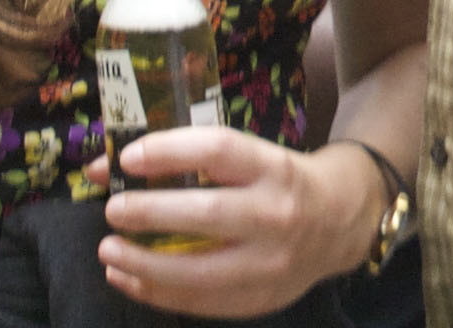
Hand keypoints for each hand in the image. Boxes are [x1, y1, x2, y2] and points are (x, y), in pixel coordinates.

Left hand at [96, 127, 383, 315]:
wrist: (344, 222)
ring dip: (142, 262)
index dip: (169, 151)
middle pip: (206, 213)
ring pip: (196, 271)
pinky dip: (154, 291)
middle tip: (113, 210)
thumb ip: (194, 162)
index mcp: (277, 169)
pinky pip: (197, 301)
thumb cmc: (284, 182)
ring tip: (108, 250)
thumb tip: (110, 166)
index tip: (129, 158)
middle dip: (149, 212)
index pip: (219, 151)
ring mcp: (269, 264)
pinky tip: (127, 277)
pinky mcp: (258, 298)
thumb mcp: (256, 158)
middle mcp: (278, 215)